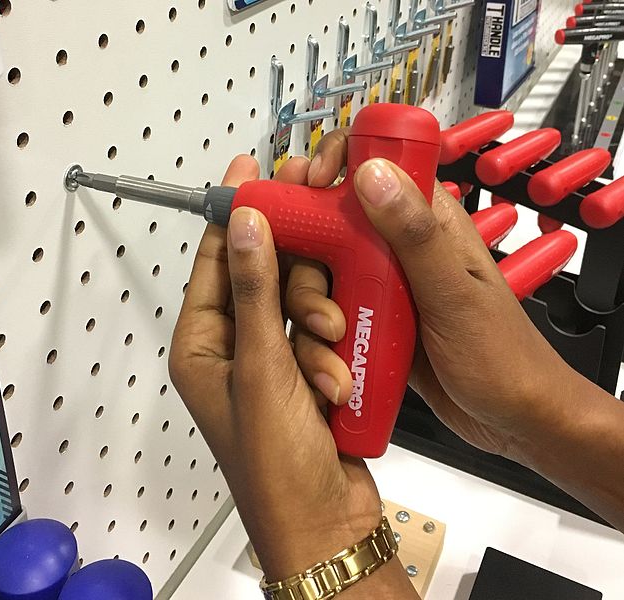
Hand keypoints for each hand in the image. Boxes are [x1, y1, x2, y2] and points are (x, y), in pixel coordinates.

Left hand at [169, 155, 384, 582]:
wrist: (325, 523)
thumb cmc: (276, 459)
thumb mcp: (262, 369)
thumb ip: (255, 291)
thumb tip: (247, 222)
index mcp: (201, 345)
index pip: (215, 263)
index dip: (233, 216)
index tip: (250, 171)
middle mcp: (232, 348)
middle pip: (261, 279)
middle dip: (293, 282)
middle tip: (318, 267)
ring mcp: (271, 361)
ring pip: (296, 306)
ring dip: (315, 325)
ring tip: (325, 357)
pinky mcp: (305, 374)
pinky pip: (317, 335)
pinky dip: (327, 351)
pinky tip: (335, 380)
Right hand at [289, 131, 575, 464]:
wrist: (511, 416)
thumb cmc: (502, 355)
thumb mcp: (454, 292)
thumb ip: (414, 233)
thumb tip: (371, 171)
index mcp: (425, 223)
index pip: (373, 166)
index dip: (334, 163)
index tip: (307, 187)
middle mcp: (395, 248)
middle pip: (326, 226)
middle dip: (307, 260)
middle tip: (319, 299)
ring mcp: (380, 286)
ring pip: (320, 274)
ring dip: (311, 308)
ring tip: (333, 340)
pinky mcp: (370, 320)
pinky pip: (327, 313)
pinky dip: (319, 337)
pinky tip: (331, 363)